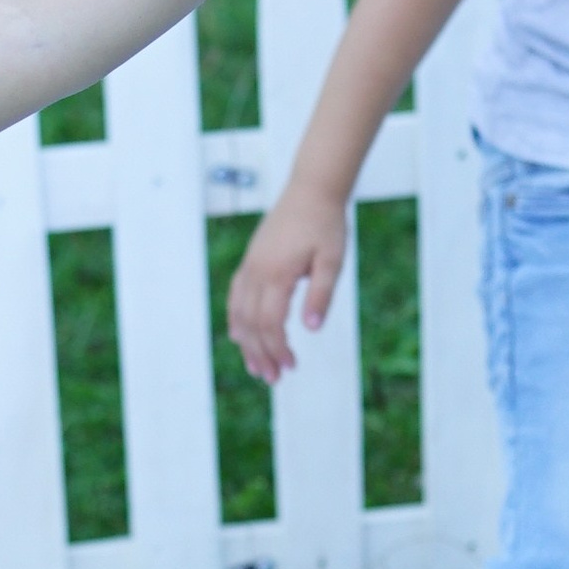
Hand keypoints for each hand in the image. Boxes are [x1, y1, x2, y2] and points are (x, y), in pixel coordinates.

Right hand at [229, 182, 349, 381]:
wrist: (312, 190)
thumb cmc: (326, 225)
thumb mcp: (332, 260)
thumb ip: (321, 294)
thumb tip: (311, 328)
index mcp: (277, 274)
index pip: (270, 323)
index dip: (277, 349)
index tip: (290, 367)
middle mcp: (257, 272)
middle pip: (251, 323)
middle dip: (260, 354)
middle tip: (272, 378)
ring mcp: (251, 265)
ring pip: (239, 312)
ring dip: (245, 342)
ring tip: (255, 366)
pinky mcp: (251, 260)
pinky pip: (236, 296)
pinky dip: (236, 319)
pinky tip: (240, 334)